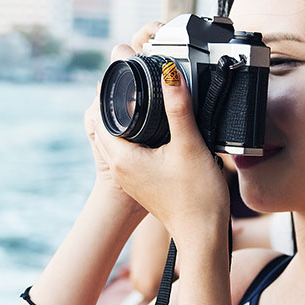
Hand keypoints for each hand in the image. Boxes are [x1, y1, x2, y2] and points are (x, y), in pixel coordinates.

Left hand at [86, 29, 228, 238]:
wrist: (203, 235)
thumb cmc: (197, 196)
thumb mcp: (189, 144)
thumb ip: (178, 106)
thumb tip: (170, 73)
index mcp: (123, 157)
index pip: (101, 114)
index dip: (109, 89)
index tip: (123, 69)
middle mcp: (120, 167)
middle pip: (106, 125)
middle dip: (116, 101)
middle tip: (133, 77)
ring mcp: (129, 178)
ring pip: (116, 139)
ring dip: (124, 118)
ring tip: (142, 96)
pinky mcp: (141, 183)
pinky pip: (128, 151)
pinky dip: (134, 134)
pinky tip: (153, 127)